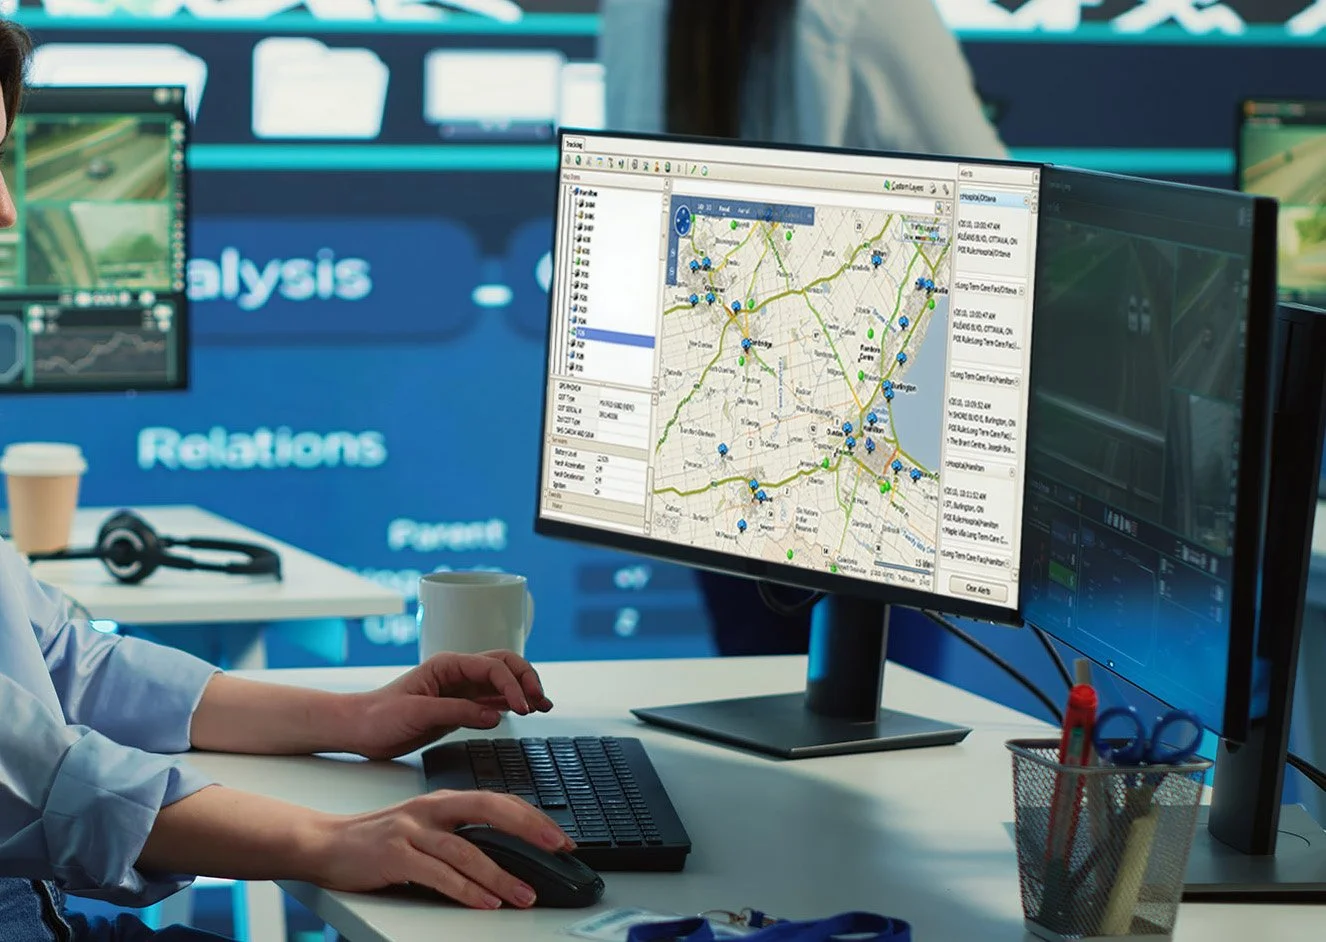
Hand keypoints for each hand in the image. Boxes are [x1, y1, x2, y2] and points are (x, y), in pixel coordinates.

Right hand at [312, 790, 574, 908]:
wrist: (324, 843)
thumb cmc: (377, 839)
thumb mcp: (423, 827)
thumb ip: (457, 833)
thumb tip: (504, 853)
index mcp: (442, 801)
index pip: (497, 800)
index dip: (532, 816)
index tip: (560, 836)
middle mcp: (430, 809)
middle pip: (490, 810)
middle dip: (529, 828)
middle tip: (559, 848)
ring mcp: (411, 830)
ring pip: (467, 850)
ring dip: (500, 876)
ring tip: (525, 895)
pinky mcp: (394, 855)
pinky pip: (438, 874)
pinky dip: (466, 890)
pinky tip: (485, 902)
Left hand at [347, 650, 553, 759]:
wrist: (359, 730)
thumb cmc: (379, 716)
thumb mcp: (417, 713)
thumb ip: (457, 713)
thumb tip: (495, 716)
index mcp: (447, 665)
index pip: (492, 667)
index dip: (512, 685)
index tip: (522, 707)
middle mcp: (458, 674)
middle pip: (504, 665)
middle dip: (526, 679)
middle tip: (539, 701)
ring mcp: (461, 690)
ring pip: (503, 682)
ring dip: (524, 690)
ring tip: (542, 705)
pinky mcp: (460, 708)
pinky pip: (493, 701)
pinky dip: (512, 704)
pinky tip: (524, 711)